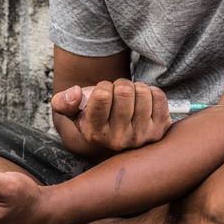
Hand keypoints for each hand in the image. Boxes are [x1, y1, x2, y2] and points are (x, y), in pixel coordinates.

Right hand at [52, 79, 171, 150]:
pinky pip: (159, 96)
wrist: (118, 133)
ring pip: (143, 92)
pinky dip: (151, 92)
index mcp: (95, 133)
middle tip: (118, 92)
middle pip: (125, 91)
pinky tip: (143, 102)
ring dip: (136, 88)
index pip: (103, 96)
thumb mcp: (73, 111)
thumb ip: (63, 102)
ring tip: (130, 98)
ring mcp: (141, 137)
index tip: (103, 93)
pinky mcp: (159, 131)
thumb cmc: (94, 116)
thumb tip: (75, 93)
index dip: (104, 86)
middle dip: (120, 84)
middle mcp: (118, 140)